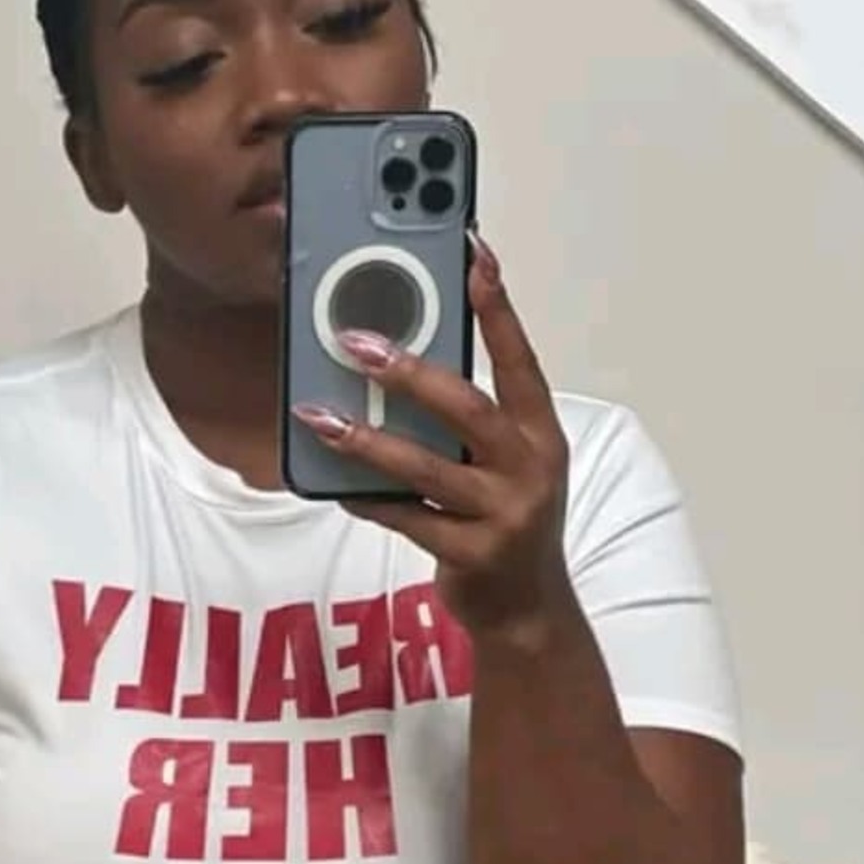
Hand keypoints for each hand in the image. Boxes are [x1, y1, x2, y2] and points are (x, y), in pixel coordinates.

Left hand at [293, 240, 575, 638]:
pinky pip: (406, 519)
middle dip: (409, 372)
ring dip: (368, 441)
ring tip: (322, 418)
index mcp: (541, 432)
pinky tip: (333, 483)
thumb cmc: (507, 520)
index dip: (496, 306)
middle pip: (467, 407)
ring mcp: (503, 515)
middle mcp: (529, 468)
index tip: (473, 253)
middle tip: (356, 342)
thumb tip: (399, 365)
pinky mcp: (471, 555)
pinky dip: (367, 499)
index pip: (518, 358)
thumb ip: (468, 421)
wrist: (530, 610)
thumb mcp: (504, 462)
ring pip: (428, 468)